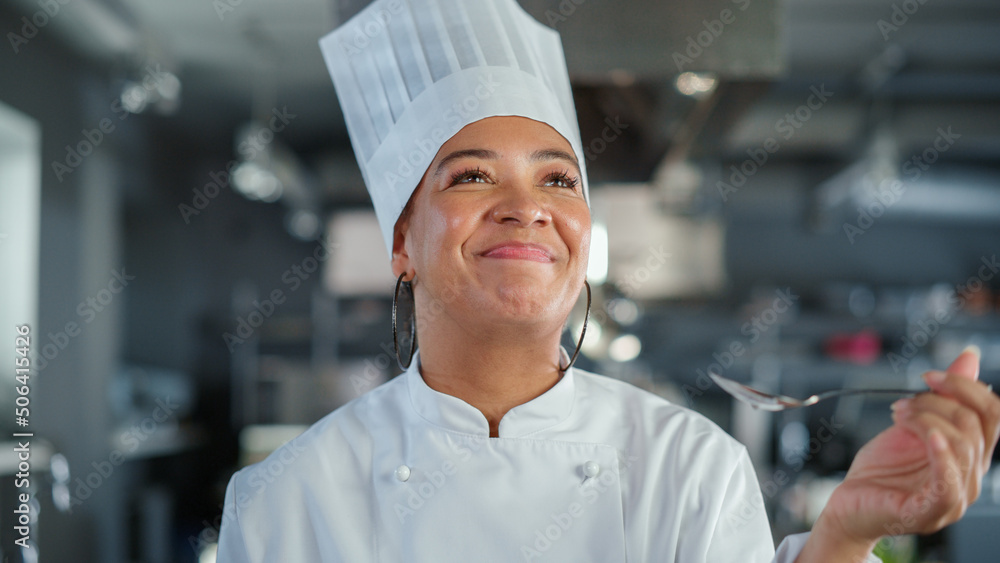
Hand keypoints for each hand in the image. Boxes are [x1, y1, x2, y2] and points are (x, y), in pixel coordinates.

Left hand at [797, 346, 999, 561]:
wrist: (850, 503)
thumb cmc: (882, 470)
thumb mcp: (911, 424)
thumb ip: (941, 397)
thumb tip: (969, 356)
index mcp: (970, 456)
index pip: (993, 414)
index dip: (964, 386)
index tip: (929, 375)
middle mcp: (970, 478)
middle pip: (974, 424)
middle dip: (935, 402)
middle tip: (902, 404)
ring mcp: (954, 499)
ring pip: (962, 445)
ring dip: (925, 419)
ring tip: (897, 416)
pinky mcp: (929, 512)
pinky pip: (948, 484)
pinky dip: (942, 455)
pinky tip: (930, 437)